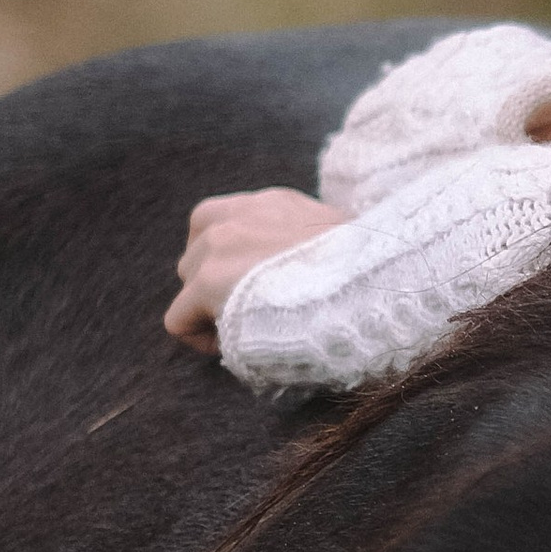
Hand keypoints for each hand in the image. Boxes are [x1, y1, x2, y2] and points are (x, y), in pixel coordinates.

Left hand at [165, 188, 353, 351]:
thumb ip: (313, 243)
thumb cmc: (370, 278)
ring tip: (248, 330)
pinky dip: (201, 339)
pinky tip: (235, 348)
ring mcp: (221, 244)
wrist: (372, 287)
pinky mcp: (209, 281)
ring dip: (210, 309)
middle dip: (217, 286)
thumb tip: (316, 271)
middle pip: (197, 252)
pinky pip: (178, 320)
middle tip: (255, 314)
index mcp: (275, 203)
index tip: (262, 289)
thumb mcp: (343, 242)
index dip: (232, 261)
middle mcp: (241, 215)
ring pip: (188, 283)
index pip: (224, 222)